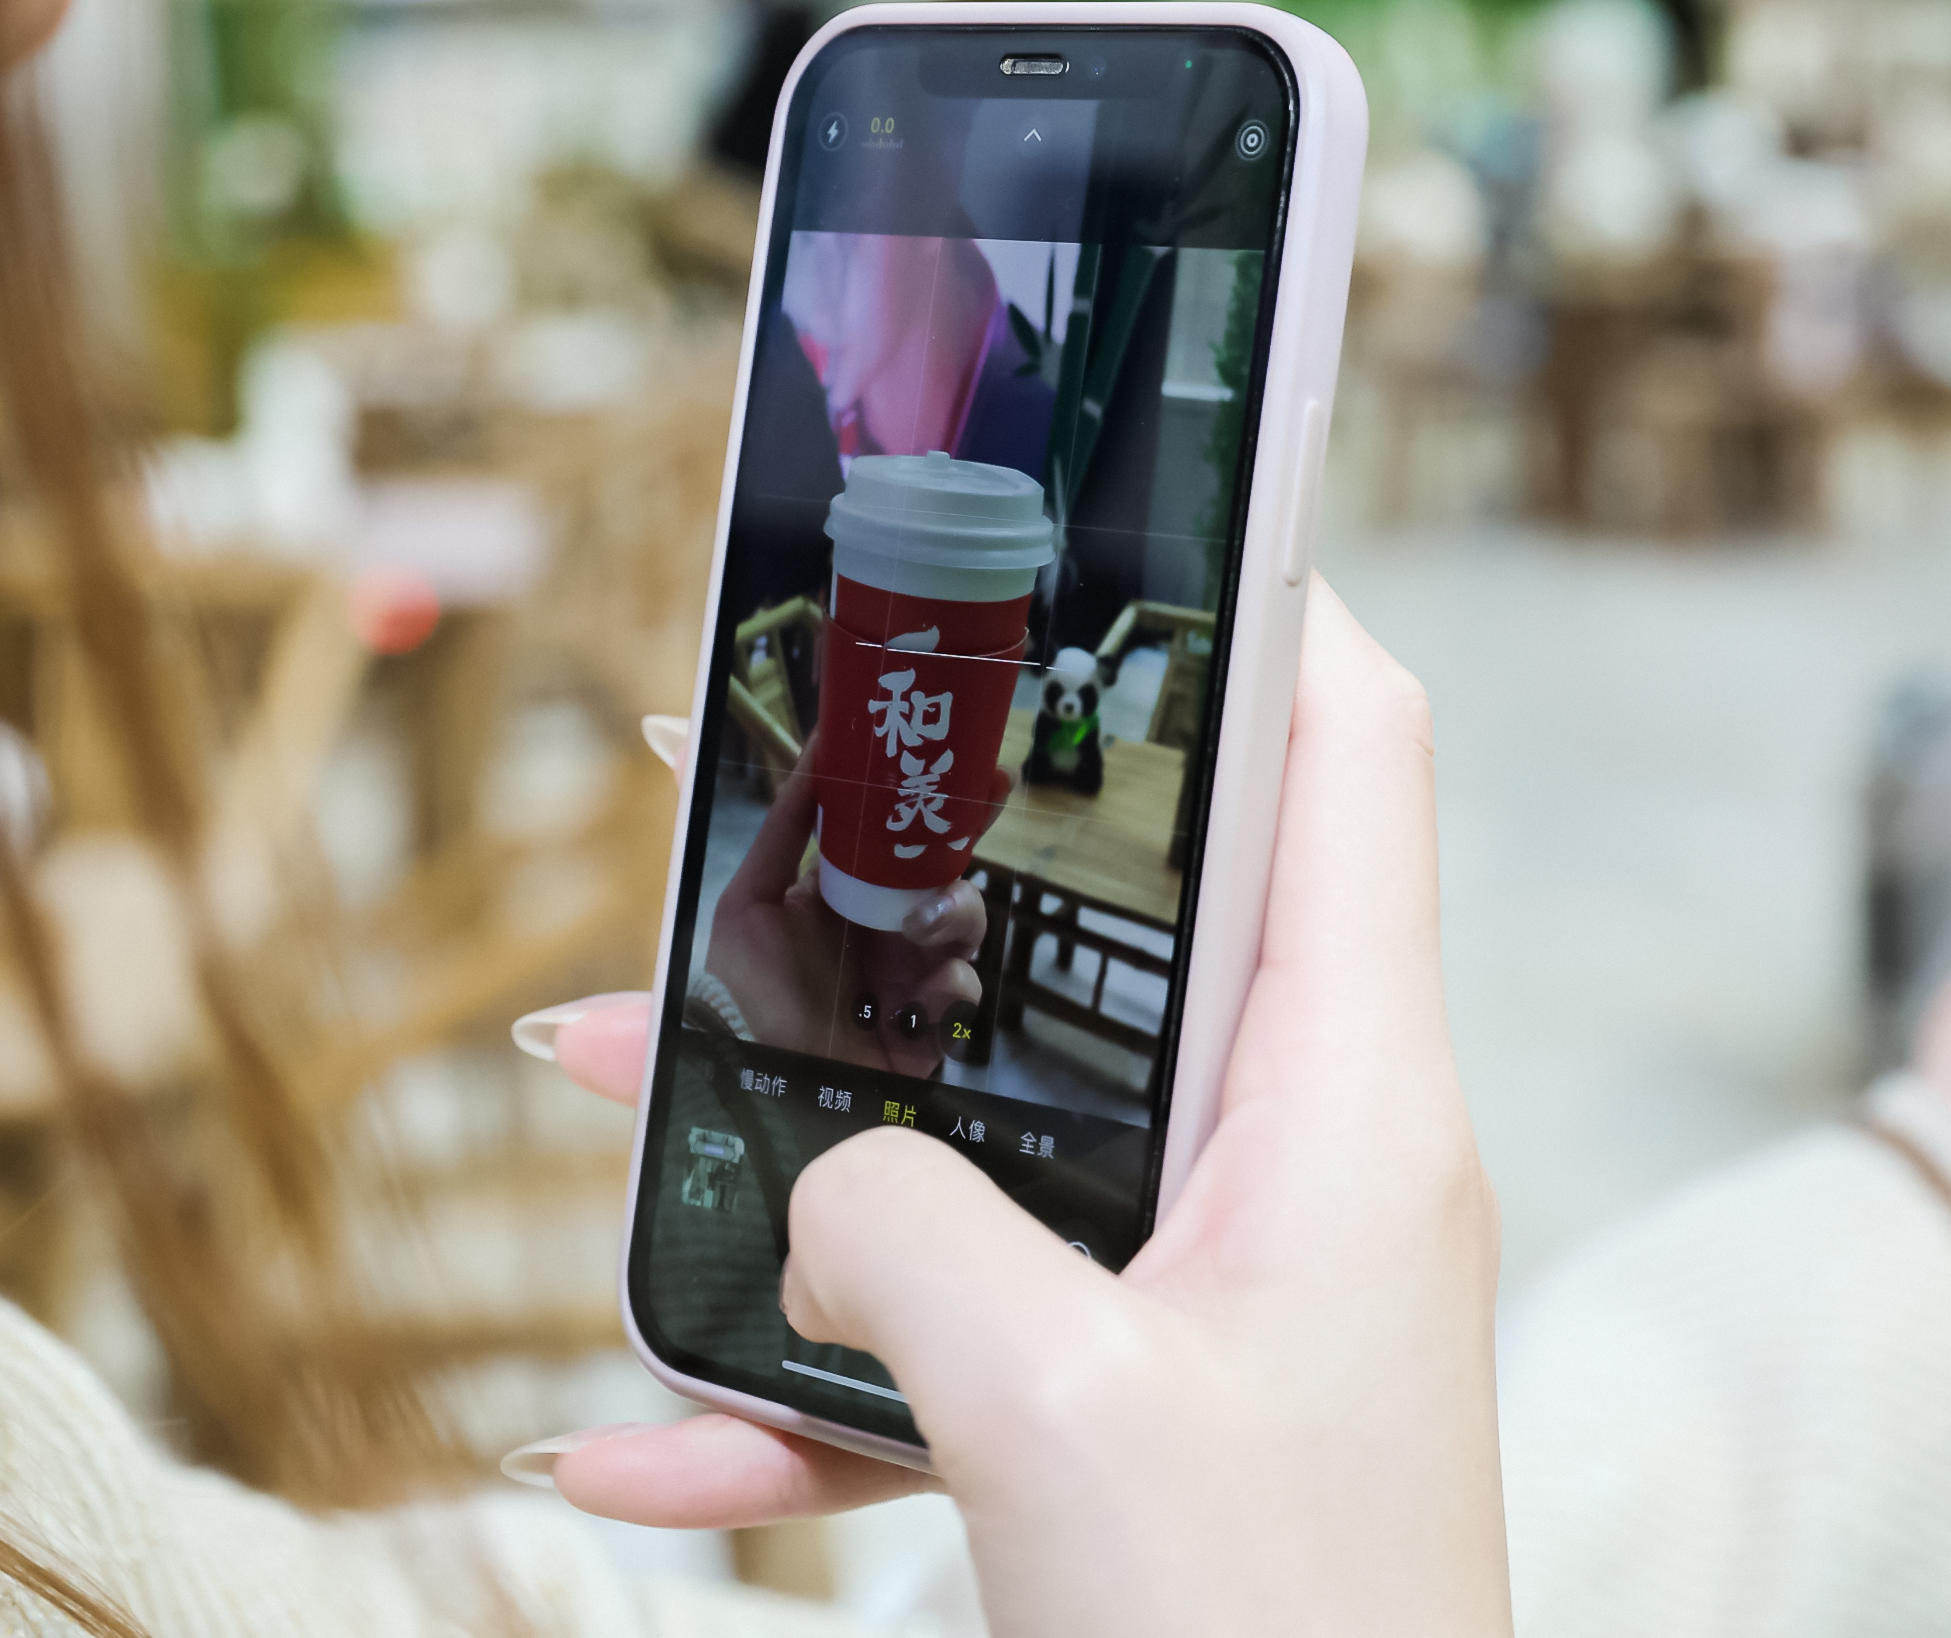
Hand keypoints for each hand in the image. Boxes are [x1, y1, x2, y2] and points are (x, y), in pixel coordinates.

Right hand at [514, 582, 1511, 1637]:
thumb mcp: (1058, 1419)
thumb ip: (905, 1242)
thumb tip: (822, 1190)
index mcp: (1349, 1106)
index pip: (1353, 759)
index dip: (1266, 605)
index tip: (1133, 513)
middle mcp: (1304, 1167)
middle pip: (1111, 931)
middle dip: (921, 873)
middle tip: (754, 791)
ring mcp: (1224, 1293)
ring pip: (996, 1136)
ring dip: (806, 1126)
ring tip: (598, 1074)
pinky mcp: (1148, 1412)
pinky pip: (960, 1347)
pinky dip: (810, 1379)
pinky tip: (630, 1438)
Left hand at [700, 753, 991, 1080]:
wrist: (780, 1095)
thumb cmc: (751, 1003)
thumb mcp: (744, 911)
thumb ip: (771, 834)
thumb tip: (743, 745)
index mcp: (835, 894)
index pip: (881, 833)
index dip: (912, 792)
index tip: (939, 750)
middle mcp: (879, 925)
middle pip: (938, 861)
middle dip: (968, 822)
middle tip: (995, 783)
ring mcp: (912, 970)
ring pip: (964, 915)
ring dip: (954, 911)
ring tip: (924, 927)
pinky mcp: (936, 1019)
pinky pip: (963, 986)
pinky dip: (947, 988)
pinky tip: (919, 1003)